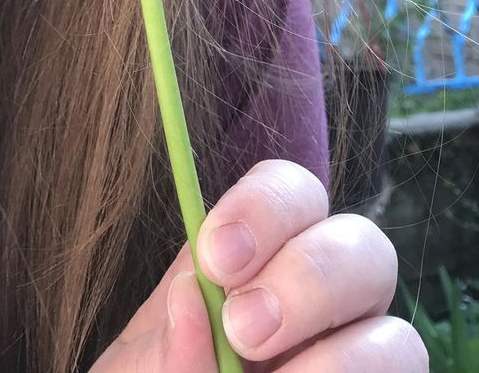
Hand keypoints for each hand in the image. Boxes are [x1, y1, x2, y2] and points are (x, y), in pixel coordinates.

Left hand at [88, 158, 426, 371]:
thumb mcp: (144, 365)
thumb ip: (166, 342)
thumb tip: (190, 298)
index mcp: (263, 255)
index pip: (291, 188)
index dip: (263, 208)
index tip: (215, 260)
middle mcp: (326, 295)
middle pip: (365, 246)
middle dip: (309, 281)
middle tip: (244, 331)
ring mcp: (362, 352)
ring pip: (399, 338)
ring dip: (340, 361)